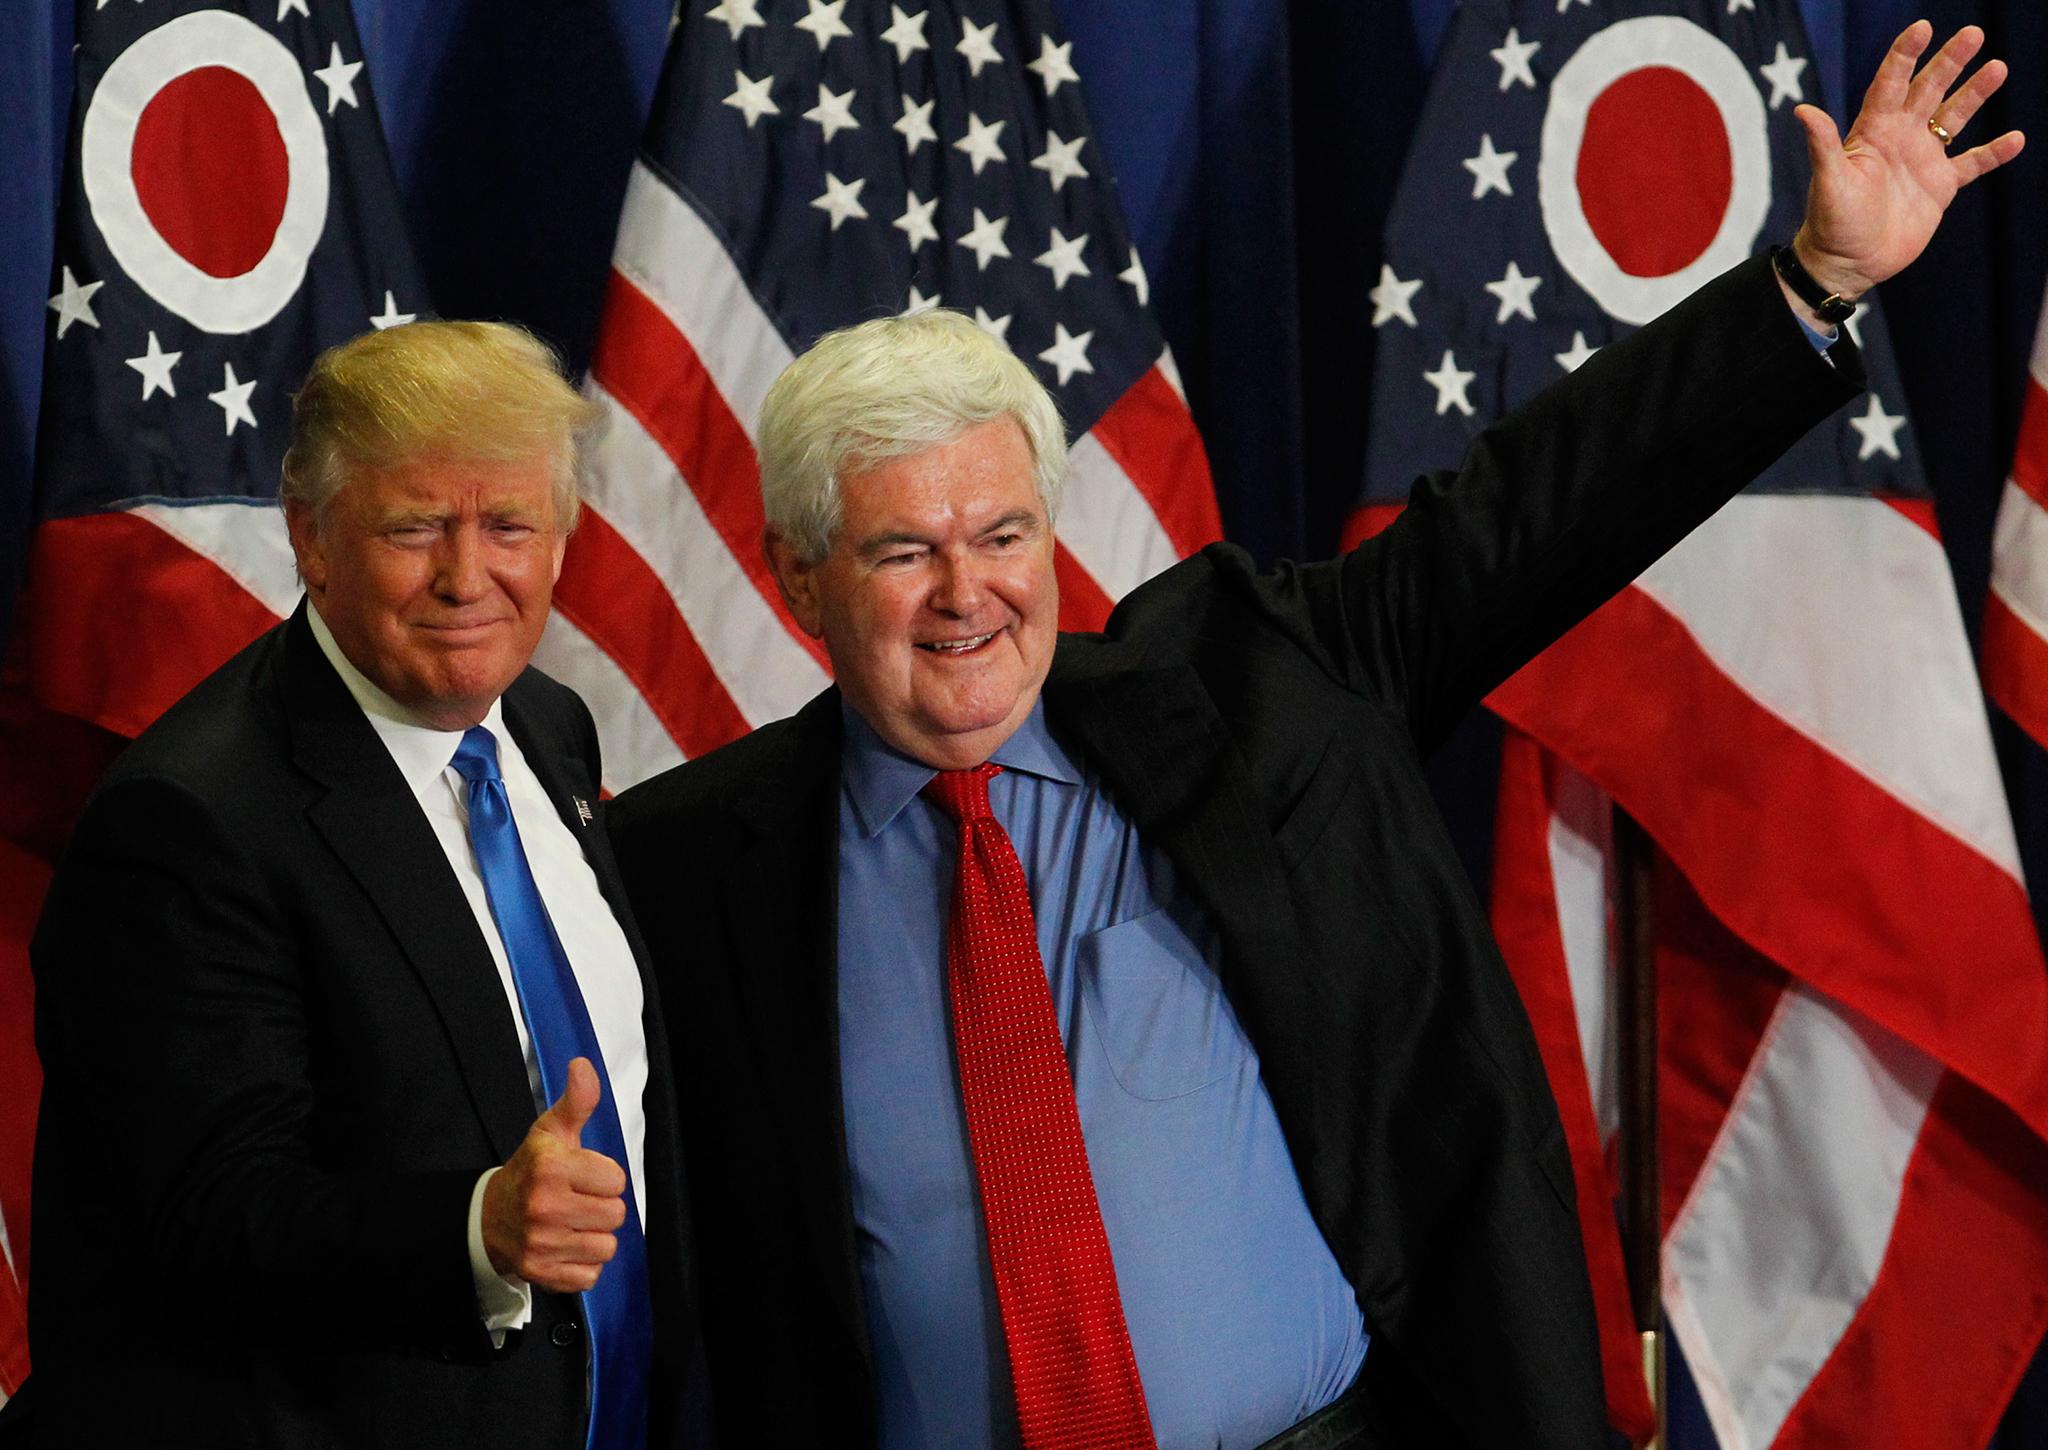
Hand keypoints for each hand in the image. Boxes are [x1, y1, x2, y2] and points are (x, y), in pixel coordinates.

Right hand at [482, 1057, 627, 1293]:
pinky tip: (565, 1246)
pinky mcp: (540, 1272)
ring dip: (595, 1236)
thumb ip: (577, 1101)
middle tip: (579, 1200)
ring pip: (606, 1246)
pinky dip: (583, 1264)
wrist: (488, 1216)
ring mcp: (541, 1242)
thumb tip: (583, 1066)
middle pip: (616, 1215)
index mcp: (551, 1167)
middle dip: (602, 1207)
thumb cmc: (530, 1170)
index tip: (584, 1175)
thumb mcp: (551, 1131)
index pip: (617, 1180)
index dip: (605, 1177)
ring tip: (573, 1223)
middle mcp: (544, 1206)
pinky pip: (590, 1275)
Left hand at [1790, 20, 2023, 299]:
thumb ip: (1822, 145)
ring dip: (1975, 94)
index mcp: (1872, 132)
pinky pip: (1972, 163)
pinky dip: (1993, 152)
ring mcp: (1922, 160)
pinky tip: (2015, 139)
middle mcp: (1900, 139)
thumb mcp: (1828, 182)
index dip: (1904, 56)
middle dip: (1949, 62)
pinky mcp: (1939, 187)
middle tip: (1973, 33)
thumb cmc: (1831, 223)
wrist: (1848, 264)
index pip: (1890, 84)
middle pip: (1928, 90)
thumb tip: (1803, 110)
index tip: (1922, 27)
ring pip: (1954, 117)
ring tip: (1998, 67)